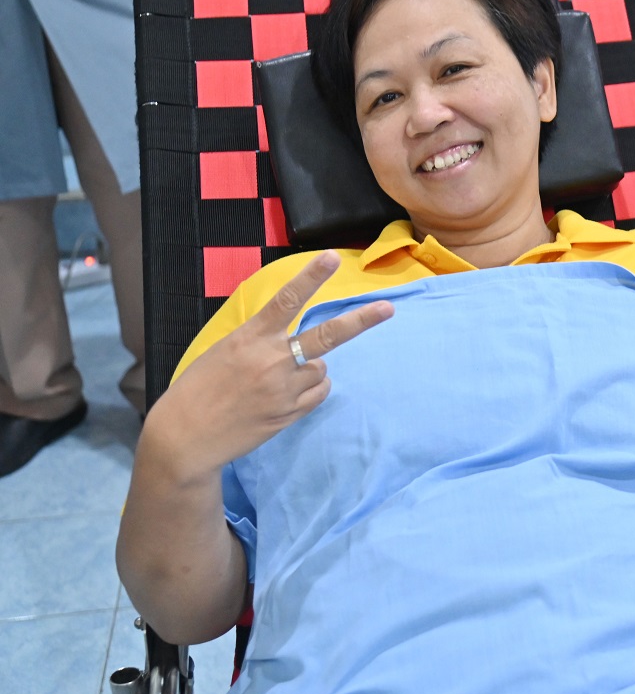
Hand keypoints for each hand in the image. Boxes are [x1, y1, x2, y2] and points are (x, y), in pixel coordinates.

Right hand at [143, 252, 393, 476]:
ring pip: (321, 367)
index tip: (332, 257)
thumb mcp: (224, 350)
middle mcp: (271, 361)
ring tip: (278, 379)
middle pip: (327, 336)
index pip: (286, 300)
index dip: (311, 277)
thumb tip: (293, 337)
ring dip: (310, 368)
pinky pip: (319, 392)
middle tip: (388, 308)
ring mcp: (283, 389)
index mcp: (250, 338)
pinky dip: (311, 389)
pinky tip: (286, 394)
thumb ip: (260, 339)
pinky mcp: (290, 413)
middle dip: (361, 320)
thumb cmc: (199, 388)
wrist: (186, 437)